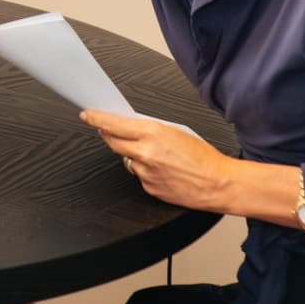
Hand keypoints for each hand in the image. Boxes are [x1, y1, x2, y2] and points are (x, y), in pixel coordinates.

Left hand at [81, 110, 235, 211]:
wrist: (218, 184)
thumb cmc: (203, 157)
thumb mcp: (176, 131)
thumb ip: (150, 128)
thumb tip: (131, 125)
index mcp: (152, 133)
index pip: (113, 124)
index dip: (96, 118)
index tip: (87, 115)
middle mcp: (145, 153)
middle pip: (112, 142)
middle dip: (108, 135)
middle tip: (106, 130)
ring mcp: (145, 172)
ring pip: (127, 159)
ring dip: (133, 154)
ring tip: (155, 155)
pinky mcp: (148, 188)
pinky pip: (139, 175)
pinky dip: (145, 170)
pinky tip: (162, 170)